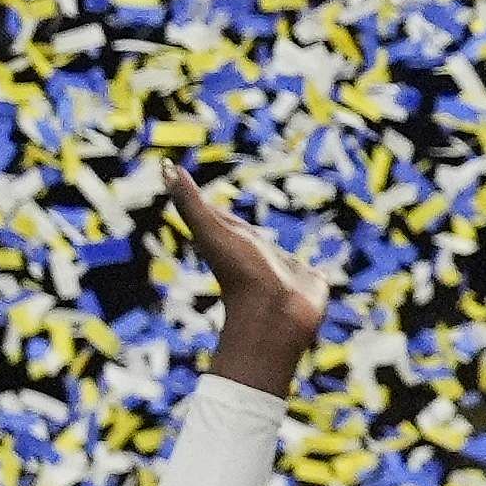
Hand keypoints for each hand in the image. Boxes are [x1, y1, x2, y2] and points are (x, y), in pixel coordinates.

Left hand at [175, 175, 331, 395]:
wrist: (276, 316)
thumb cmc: (241, 272)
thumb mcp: (210, 231)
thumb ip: (189, 202)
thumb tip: (167, 168)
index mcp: (232, 241)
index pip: (215, 218)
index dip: (205, 205)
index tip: (195, 191)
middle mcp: (255, 255)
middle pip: (245, 236)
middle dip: (240, 227)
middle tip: (230, 219)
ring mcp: (283, 270)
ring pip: (279, 255)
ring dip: (278, 252)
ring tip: (276, 249)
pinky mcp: (309, 284)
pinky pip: (312, 274)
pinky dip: (314, 272)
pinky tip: (318, 273)